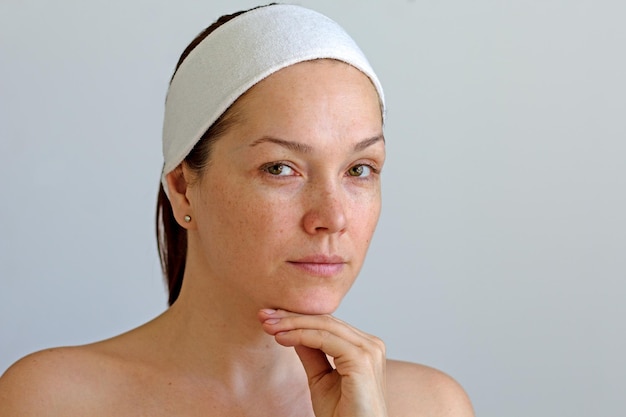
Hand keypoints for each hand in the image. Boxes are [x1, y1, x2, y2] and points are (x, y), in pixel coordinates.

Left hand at [258, 309, 387, 416]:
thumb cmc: (344, 416)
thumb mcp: (320, 378)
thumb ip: (311, 353)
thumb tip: (291, 330)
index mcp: (364, 347)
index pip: (328, 324)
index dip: (298, 318)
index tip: (270, 319)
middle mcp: (370, 345)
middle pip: (326, 321)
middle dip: (291, 316)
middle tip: (264, 316)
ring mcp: (369, 350)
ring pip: (325, 326)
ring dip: (292, 323)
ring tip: (268, 326)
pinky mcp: (361, 359)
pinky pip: (325, 340)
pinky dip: (301, 335)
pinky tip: (282, 338)